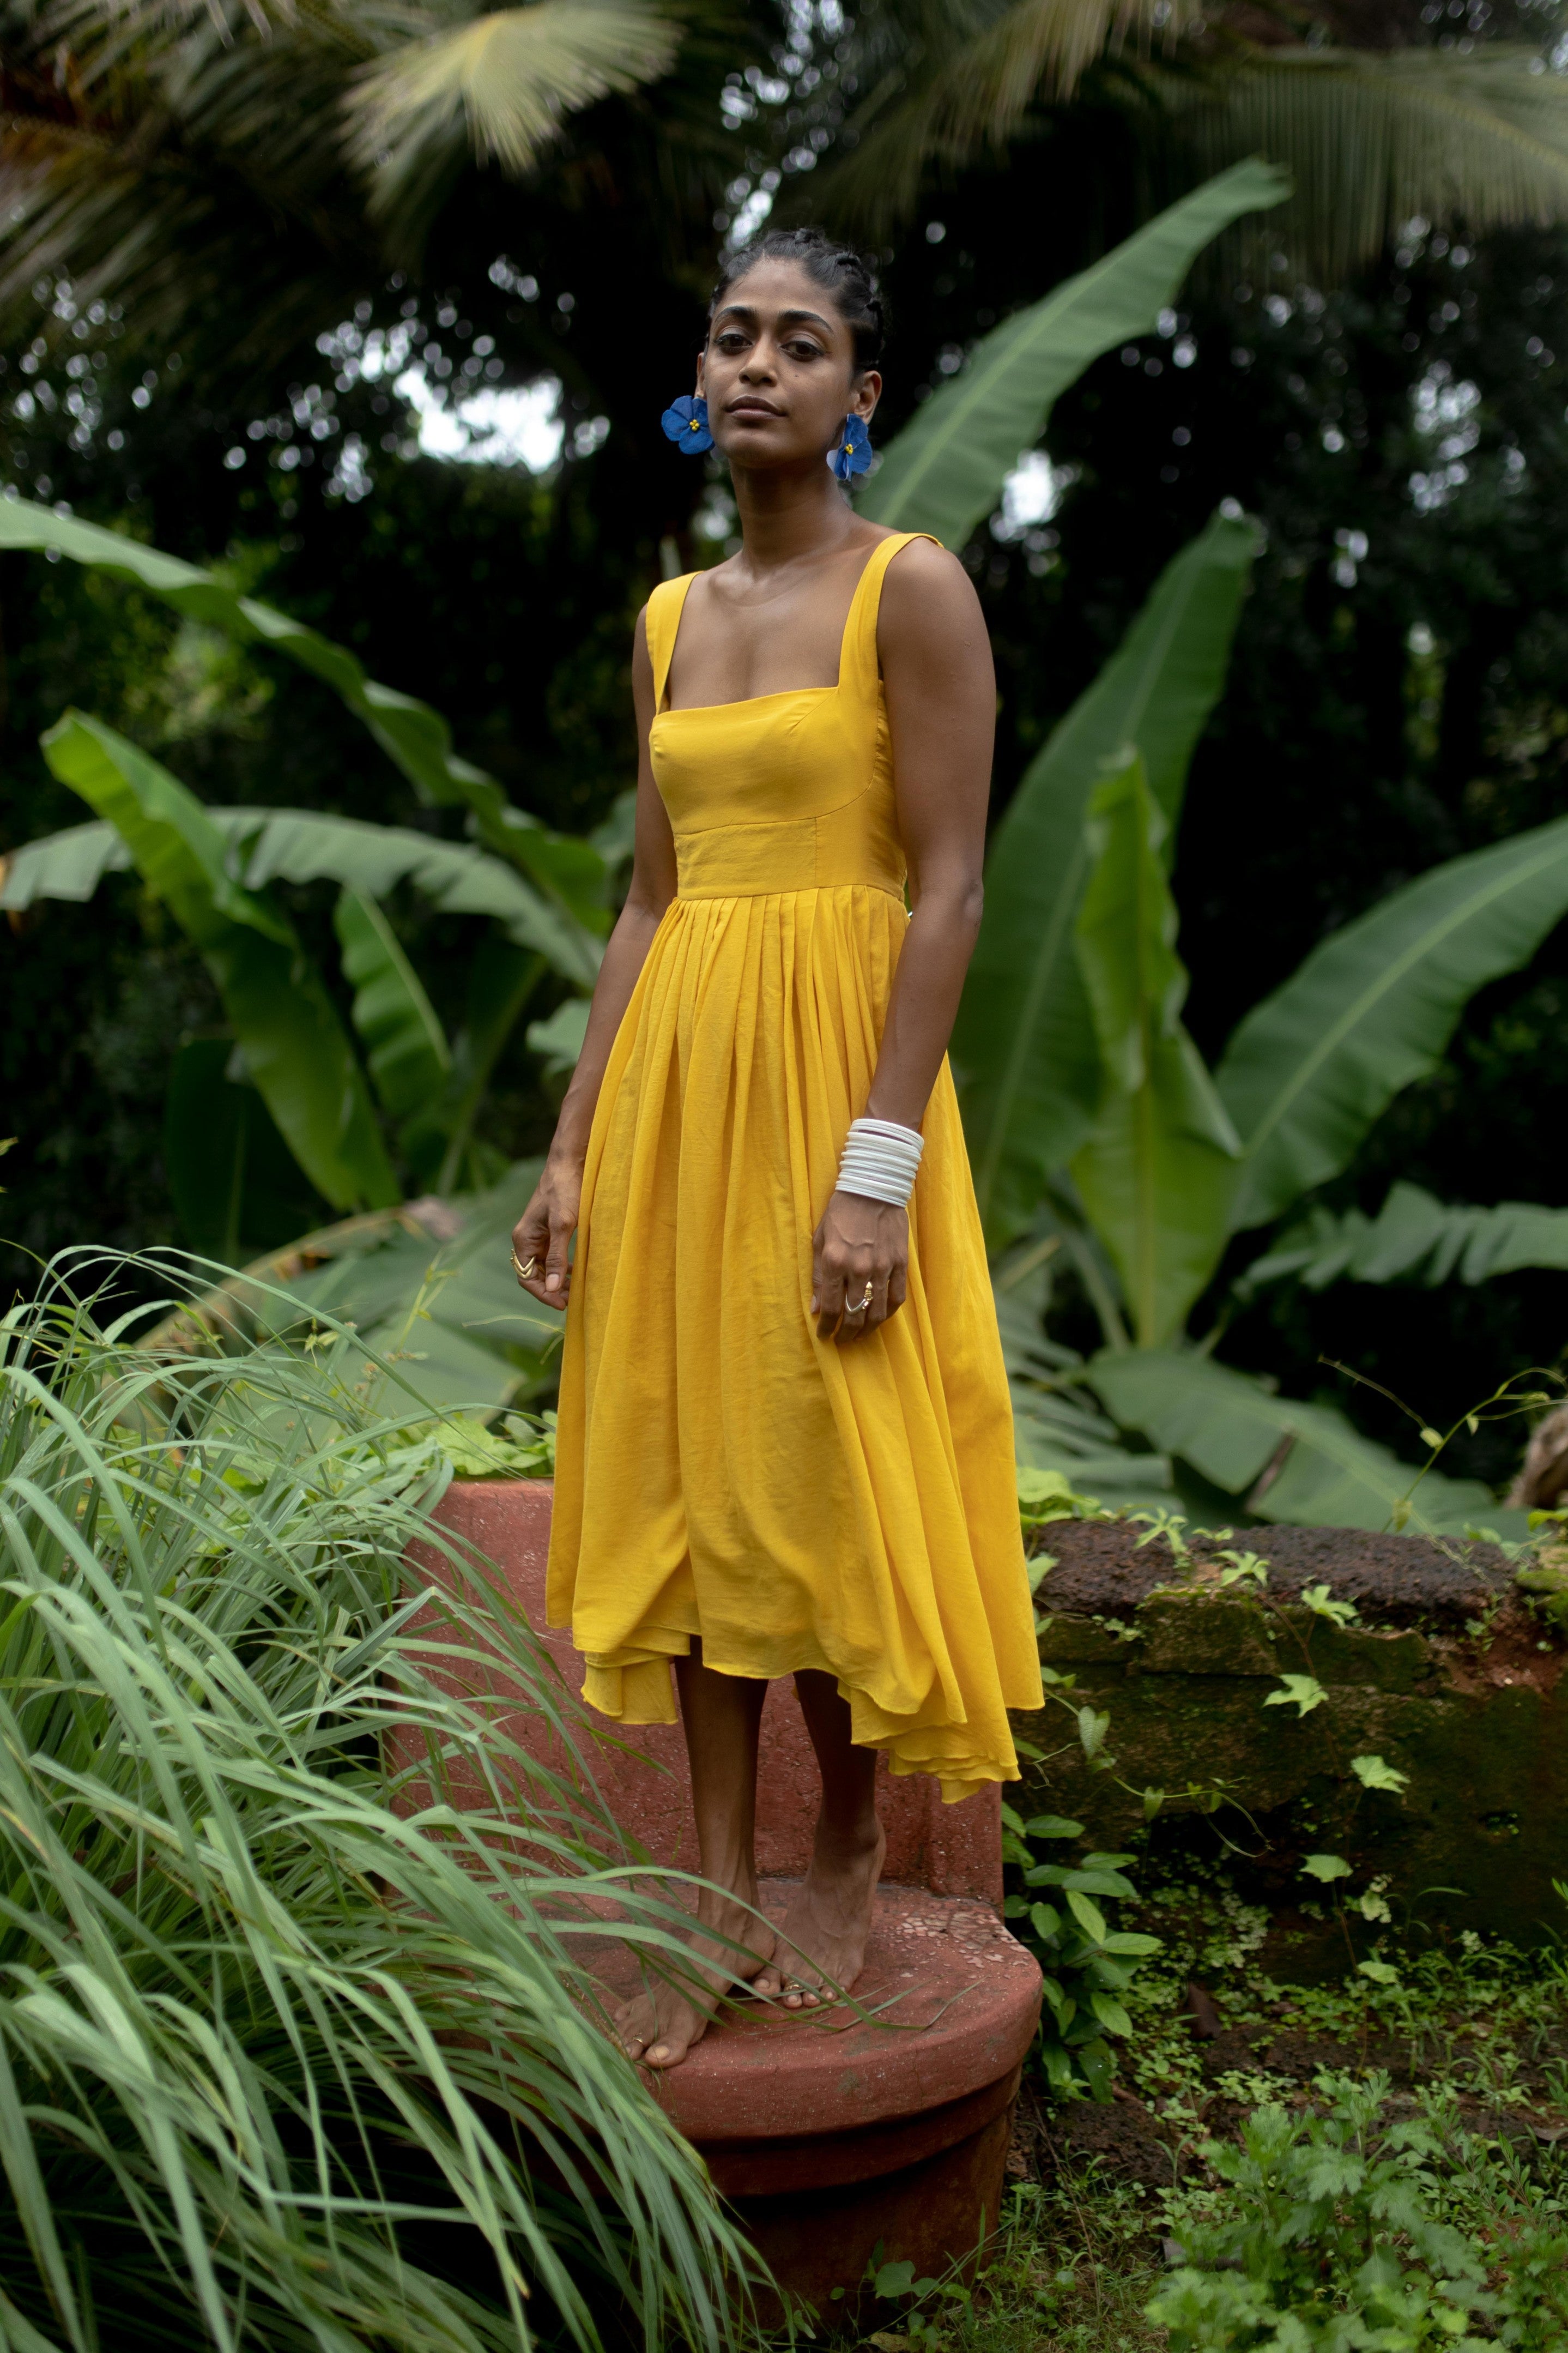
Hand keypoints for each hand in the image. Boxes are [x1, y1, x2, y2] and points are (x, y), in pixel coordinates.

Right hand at [511, 1152, 583, 1308]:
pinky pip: (552, 1257)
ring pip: (544, 1267)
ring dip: (558, 1280)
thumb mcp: (563, 1225)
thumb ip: (558, 1257)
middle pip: (534, 1275)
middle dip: (551, 1289)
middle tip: (573, 1300)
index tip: (563, 1304)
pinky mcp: (548, 1231)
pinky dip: (562, 1268)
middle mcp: (526, 1239)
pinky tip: (577, 1272)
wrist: (569, 1164)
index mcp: (523, 1239)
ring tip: (577, 1290)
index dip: (543, 1293)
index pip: (526, 1277)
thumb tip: (554, 1288)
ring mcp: (537, 1236)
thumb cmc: (565, 1191)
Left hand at [812, 1189, 907, 1345]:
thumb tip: (816, 1308)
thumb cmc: (841, 1212)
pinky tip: (880, 1318)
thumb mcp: (820, 1240)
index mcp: (835, 1262)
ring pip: (877, 1312)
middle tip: (842, 1340)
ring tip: (860, 1335)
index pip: (830, 1308)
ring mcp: (882, 1267)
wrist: (873, 1187)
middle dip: (846, 1334)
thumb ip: (818, 1276)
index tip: (824, 1335)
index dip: (826, 1328)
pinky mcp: (900, 1263)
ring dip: (867, 1329)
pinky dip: (888, 1313)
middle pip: (854, 1315)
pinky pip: (897, 1297)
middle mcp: (859, 1268)